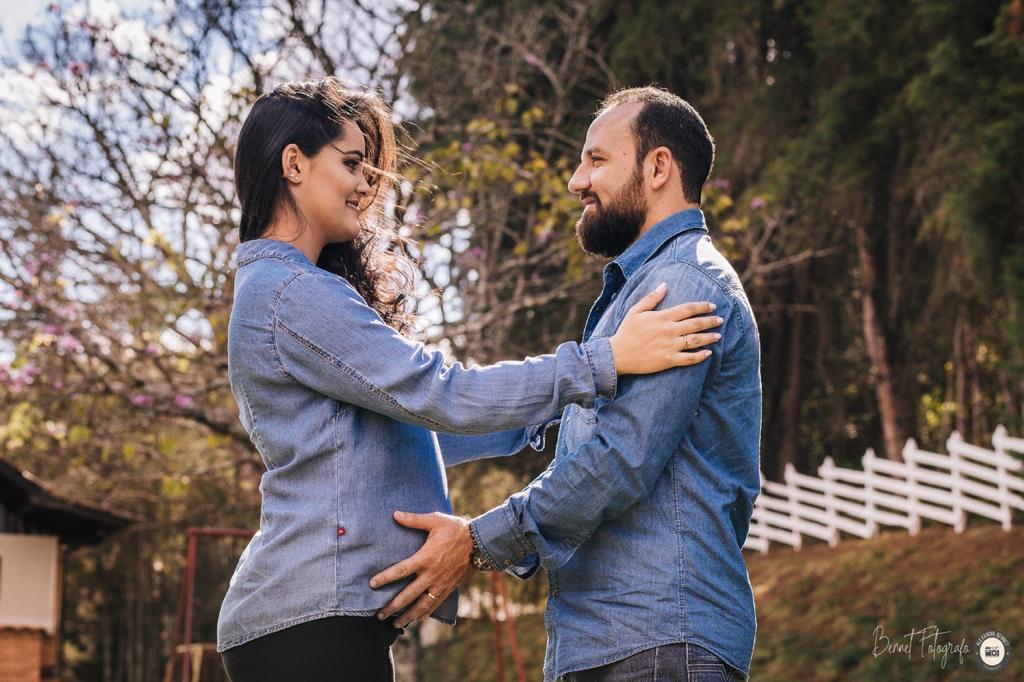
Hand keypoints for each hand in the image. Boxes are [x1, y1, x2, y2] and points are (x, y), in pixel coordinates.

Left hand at [369, 511, 473, 627]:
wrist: (480, 543)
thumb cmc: (455, 529)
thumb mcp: (435, 520)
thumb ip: (414, 520)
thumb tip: (395, 514)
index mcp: (426, 558)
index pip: (401, 570)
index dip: (385, 578)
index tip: (372, 584)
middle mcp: (432, 575)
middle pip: (408, 595)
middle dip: (392, 606)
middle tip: (378, 614)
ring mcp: (440, 584)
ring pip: (421, 605)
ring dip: (407, 616)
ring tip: (394, 624)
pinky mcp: (448, 589)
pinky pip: (434, 604)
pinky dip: (423, 613)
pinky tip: (415, 618)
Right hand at [609, 283, 721, 373]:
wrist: (618, 354)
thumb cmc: (626, 331)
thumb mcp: (636, 311)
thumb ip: (652, 297)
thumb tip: (664, 285)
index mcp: (662, 317)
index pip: (688, 309)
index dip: (702, 306)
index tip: (712, 306)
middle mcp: (669, 330)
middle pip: (696, 324)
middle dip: (710, 321)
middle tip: (720, 320)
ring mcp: (670, 346)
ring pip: (695, 340)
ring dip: (709, 337)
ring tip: (718, 336)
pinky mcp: (668, 360)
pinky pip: (688, 358)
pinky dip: (700, 356)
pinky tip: (708, 353)